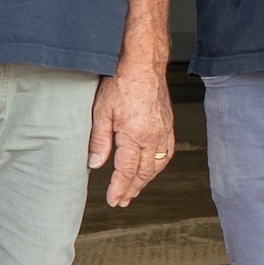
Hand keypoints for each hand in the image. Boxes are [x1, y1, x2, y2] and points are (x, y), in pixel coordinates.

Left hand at [88, 64, 173, 206]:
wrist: (144, 63)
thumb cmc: (122, 82)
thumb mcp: (102, 111)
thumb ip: (99, 140)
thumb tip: (95, 163)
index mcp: (135, 135)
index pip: (126, 171)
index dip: (119, 188)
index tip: (113, 200)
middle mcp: (153, 137)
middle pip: (143, 172)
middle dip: (132, 189)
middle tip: (122, 201)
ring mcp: (164, 130)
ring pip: (157, 164)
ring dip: (146, 180)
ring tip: (135, 189)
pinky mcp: (168, 123)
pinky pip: (167, 151)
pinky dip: (159, 165)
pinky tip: (152, 167)